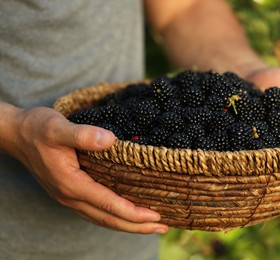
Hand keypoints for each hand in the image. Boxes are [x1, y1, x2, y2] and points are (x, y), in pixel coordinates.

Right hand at [9, 107, 167, 233]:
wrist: (17, 134)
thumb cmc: (37, 129)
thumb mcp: (57, 127)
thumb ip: (82, 134)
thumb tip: (111, 140)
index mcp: (71, 183)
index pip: (108, 204)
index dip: (133, 212)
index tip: (155, 215)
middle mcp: (70, 196)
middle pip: (109, 219)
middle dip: (137, 226)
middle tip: (163, 228)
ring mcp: (69, 197)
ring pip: (103, 218)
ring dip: (128, 225)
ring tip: (151, 226)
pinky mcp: (71, 193)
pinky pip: (96, 211)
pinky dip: (115, 217)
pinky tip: (127, 215)